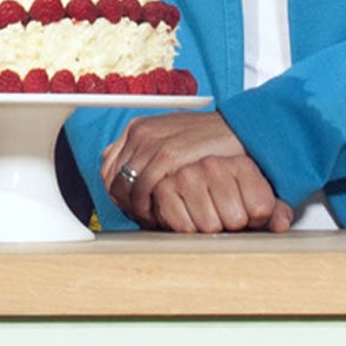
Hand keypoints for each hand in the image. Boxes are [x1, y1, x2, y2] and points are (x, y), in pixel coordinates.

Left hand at [102, 110, 291, 232]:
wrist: (237, 129)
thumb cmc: (207, 139)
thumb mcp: (170, 137)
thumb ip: (146, 150)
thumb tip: (120, 165)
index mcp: (138, 127)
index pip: (108, 165)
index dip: (114, 189)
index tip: (128, 204)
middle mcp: (140, 132)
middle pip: (113, 177)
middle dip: (122, 201)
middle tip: (138, 215)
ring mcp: (153, 142)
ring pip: (125, 186)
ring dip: (134, 207)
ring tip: (150, 217)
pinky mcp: (168, 154)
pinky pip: (144, 187)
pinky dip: (147, 205)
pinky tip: (158, 213)